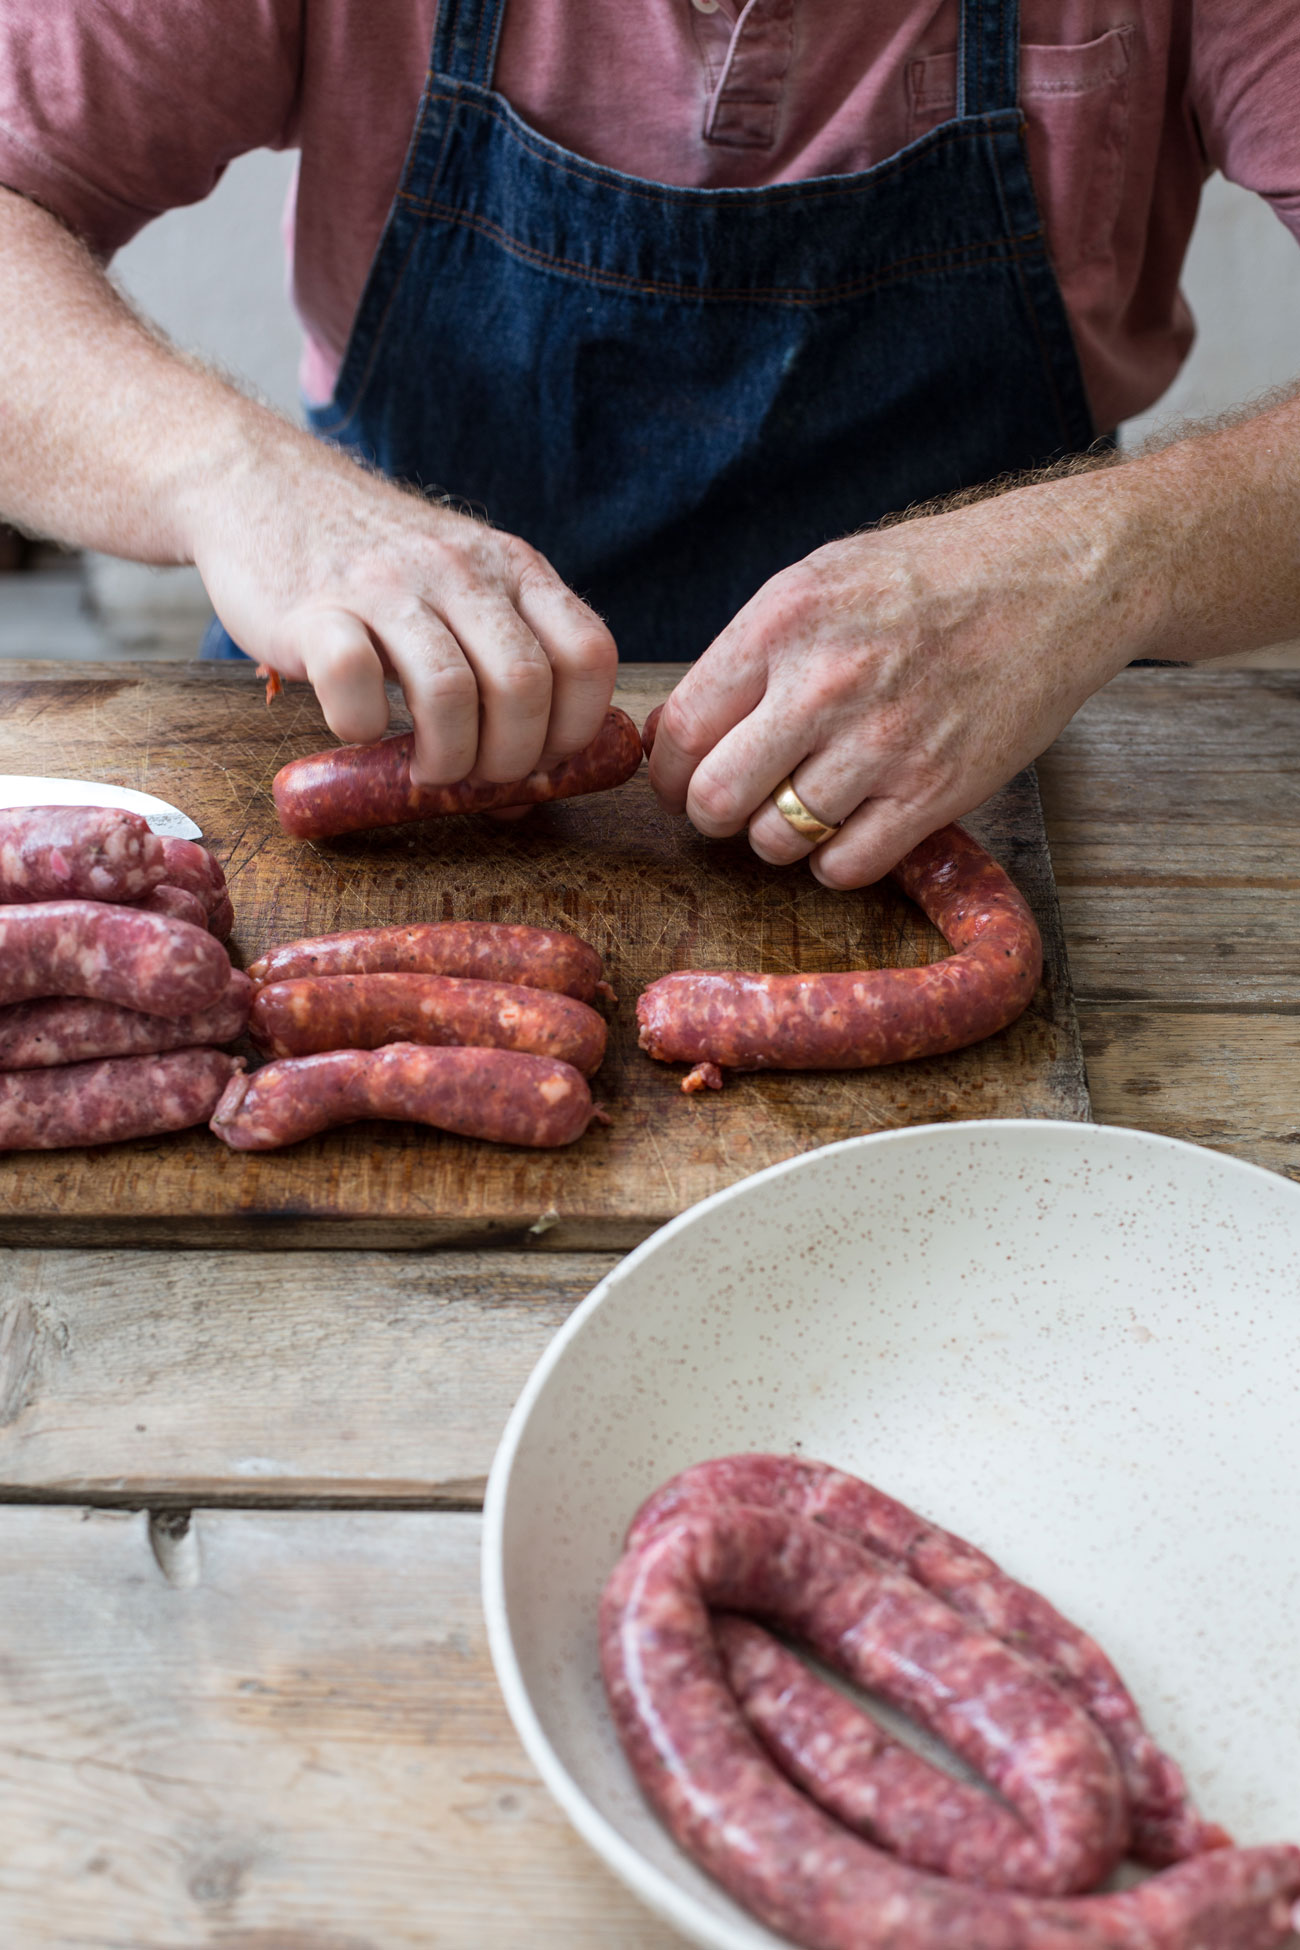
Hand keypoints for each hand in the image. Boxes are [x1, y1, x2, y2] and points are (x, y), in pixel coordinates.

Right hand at [187, 425, 616, 785]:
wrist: (261, 484)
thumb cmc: (374, 568)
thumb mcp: (461, 588)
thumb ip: (503, 664)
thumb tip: (532, 785)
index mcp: (513, 567)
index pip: (587, 655)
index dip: (576, 727)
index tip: (543, 760)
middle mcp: (460, 569)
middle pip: (523, 685)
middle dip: (510, 760)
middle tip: (478, 779)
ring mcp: (386, 584)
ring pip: (449, 693)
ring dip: (447, 760)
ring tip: (427, 772)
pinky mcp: (313, 608)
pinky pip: (354, 683)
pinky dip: (361, 729)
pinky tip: (359, 729)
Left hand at [648, 473, 1157, 885]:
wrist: (1060, 577)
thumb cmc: (935, 575)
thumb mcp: (823, 579)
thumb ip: (751, 651)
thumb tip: (679, 727)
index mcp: (783, 623)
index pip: (683, 730)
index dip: (670, 772)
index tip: (683, 781)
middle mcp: (824, 683)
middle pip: (717, 797)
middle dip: (711, 815)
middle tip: (731, 808)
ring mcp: (883, 742)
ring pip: (776, 840)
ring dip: (776, 838)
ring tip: (802, 808)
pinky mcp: (936, 791)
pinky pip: (846, 866)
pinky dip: (834, 862)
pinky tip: (851, 827)